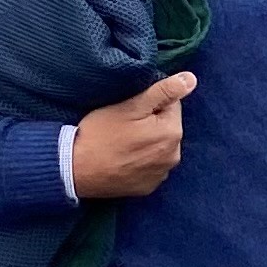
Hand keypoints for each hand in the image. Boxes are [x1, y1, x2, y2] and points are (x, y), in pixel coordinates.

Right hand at [70, 72, 194, 197]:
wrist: (75, 170)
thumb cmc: (100, 134)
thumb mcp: (130, 106)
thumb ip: (164, 91)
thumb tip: (191, 79)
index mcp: (173, 133)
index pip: (172, 105)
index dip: (150, 102)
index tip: (130, 109)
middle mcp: (174, 156)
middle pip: (166, 127)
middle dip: (151, 122)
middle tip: (123, 125)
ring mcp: (161, 174)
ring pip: (159, 146)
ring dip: (147, 141)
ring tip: (121, 141)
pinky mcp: (148, 187)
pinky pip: (150, 166)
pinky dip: (141, 160)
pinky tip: (122, 157)